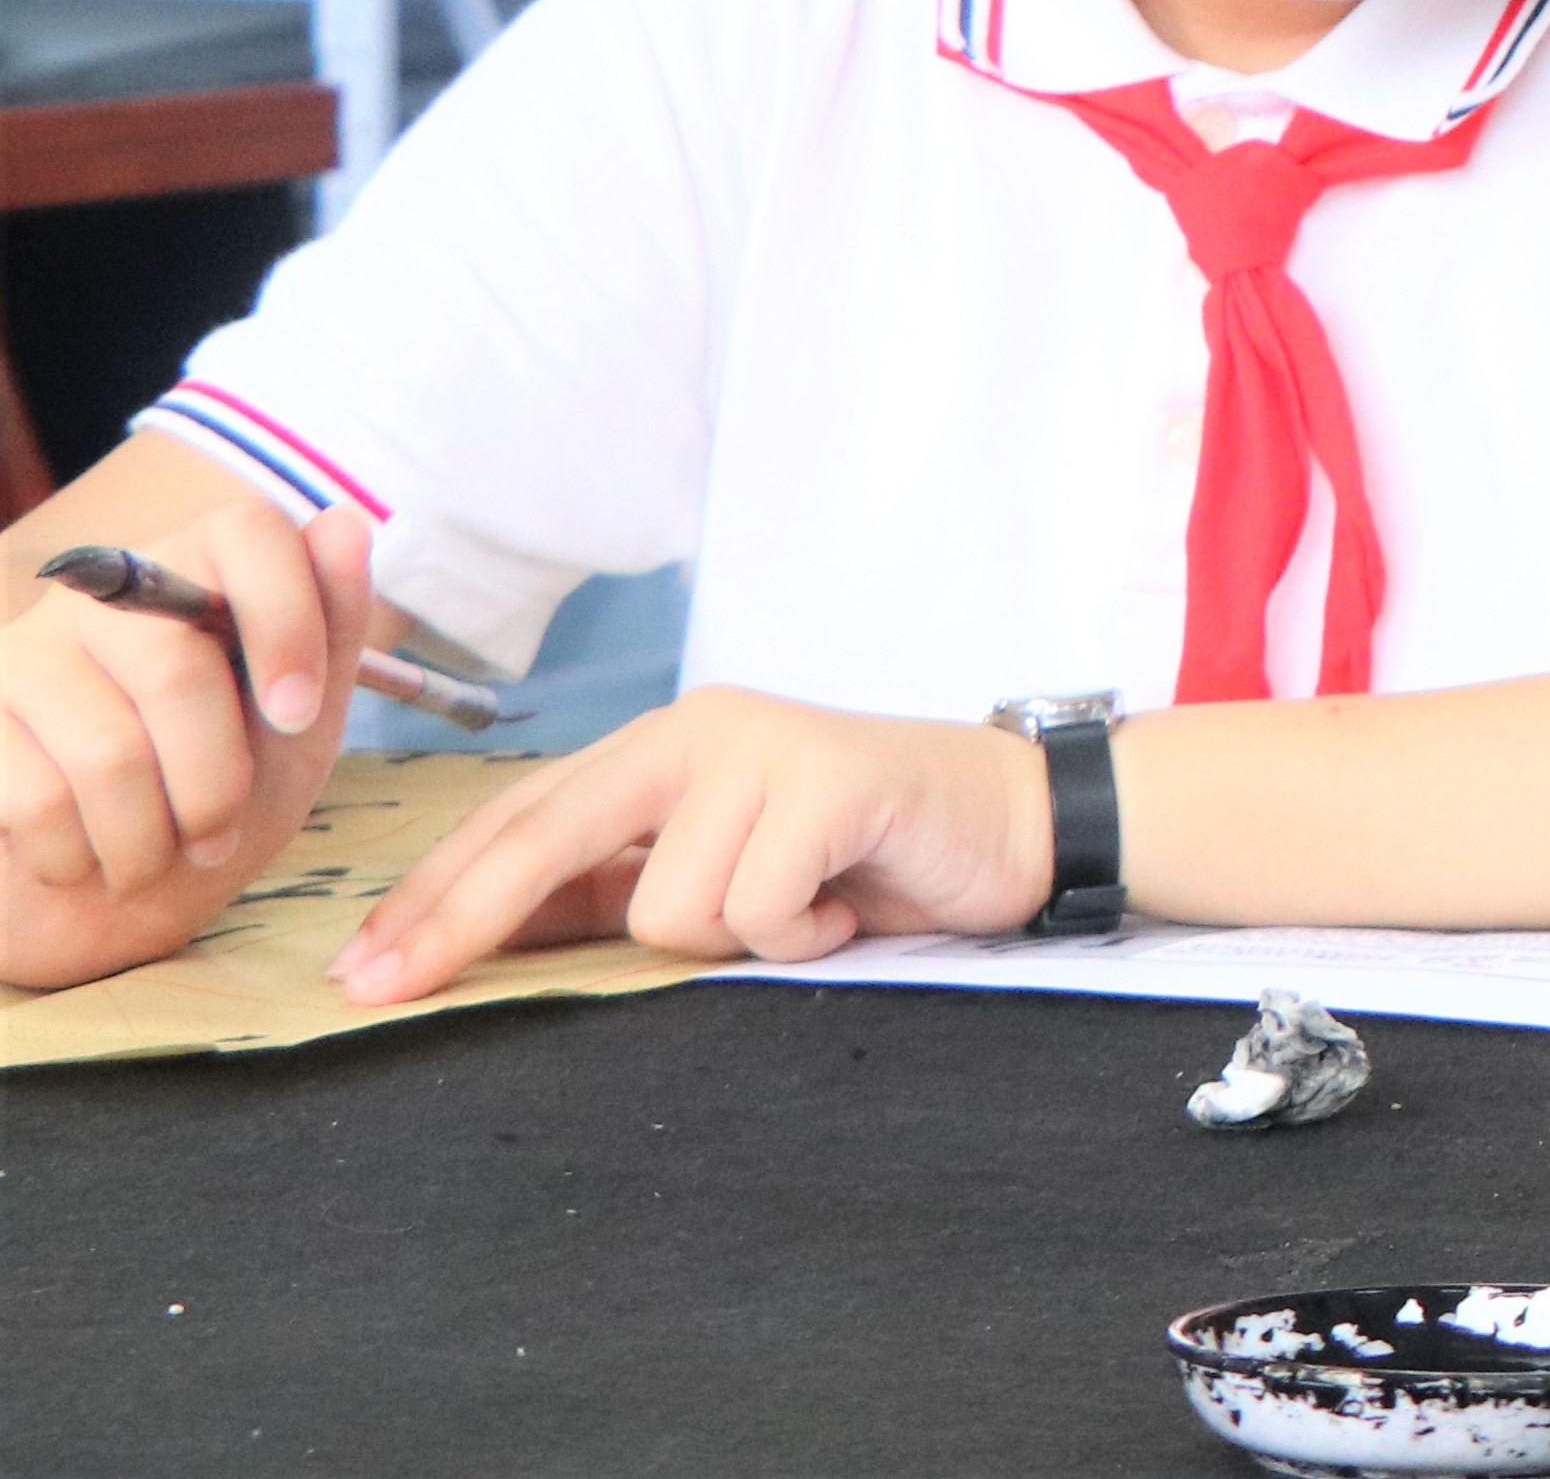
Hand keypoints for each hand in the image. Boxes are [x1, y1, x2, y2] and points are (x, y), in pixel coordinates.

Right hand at [2, 494, 375, 988]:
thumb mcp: (299, 720)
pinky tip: (89, 858)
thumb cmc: (221, 781)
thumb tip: (344, 521)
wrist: (110, 876)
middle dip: (215, 786)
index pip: (248, 532)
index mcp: (201, 564)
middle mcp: (108, 588)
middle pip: (179, 673)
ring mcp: (30, 646)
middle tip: (219, 838)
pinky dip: (79, 854)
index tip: (300, 716)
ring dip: (146, 838)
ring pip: (109, 753)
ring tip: (156, 860)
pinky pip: (36, 798)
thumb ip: (330, 624)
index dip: (286, 624)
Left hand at [336, 687, 1051, 1001]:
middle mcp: (702, 729)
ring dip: (734, 939)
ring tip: (802, 913)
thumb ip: (620, 890)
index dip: (434, 898)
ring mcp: (766, 747)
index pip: (521, 821)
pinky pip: (757, 903)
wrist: (1018, 821)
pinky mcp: (832, 777)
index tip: (360, 971)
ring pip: (669, 902)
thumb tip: (483, 936)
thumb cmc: (865, 857)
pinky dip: (800, 935)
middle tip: (382, 990)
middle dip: (457, 923)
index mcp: (666, 747)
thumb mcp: (722, 873)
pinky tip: (843, 908)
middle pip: (546, 836)